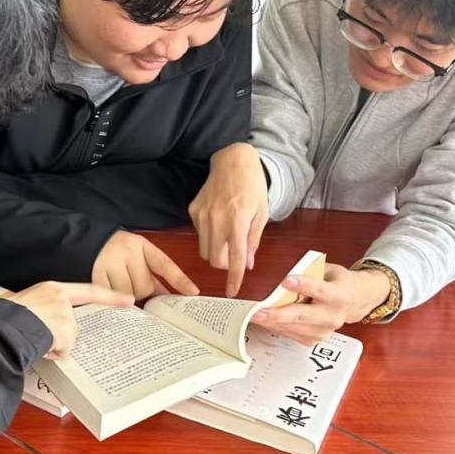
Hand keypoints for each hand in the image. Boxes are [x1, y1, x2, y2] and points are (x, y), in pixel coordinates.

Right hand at [11, 281, 133, 358]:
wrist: (0, 324)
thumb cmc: (4, 316)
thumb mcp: (23, 302)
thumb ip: (40, 307)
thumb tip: (43, 323)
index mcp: (52, 288)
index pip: (88, 290)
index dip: (110, 296)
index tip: (129, 300)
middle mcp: (60, 298)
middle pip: (73, 324)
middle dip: (61, 335)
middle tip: (39, 334)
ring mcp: (64, 315)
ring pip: (67, 339)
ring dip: (53, 344)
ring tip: (32, 338)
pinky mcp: (65, 330)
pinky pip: (63, 350)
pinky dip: (52, 353)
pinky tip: (37, 346)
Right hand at [92, 230, 198, 299]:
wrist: (85, 242)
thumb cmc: (116, 253)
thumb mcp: (137, 255)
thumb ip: (152, 274)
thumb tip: (171, 298)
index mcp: (141, 245)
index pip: (164, 264)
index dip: (179, 279)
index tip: (193, 292)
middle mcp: (127, 251)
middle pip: (145, 287)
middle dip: (142, 292)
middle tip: (132, 285)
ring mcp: (110, 262)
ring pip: (128, 294)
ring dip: (126, 298)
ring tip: (117, 286)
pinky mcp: (95, 275)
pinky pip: (111, 298)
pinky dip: (113, 301)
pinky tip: (110, 296)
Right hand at [188, 142, 268, 297]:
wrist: (233, 161)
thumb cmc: (252, 186)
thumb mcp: (262, 213)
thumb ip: (253, 240)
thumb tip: (246, 263)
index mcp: (238, 221)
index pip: (234, 259)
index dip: (234, 279)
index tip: (232, 292)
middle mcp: (217, 220)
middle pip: (215, 259)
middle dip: (225, 264)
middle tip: (234, 256)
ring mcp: (202, 215)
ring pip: (204, 250)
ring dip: (216, 252)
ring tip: (226, 238)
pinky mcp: (193, 210)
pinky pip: (199, 234)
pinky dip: (209, 236)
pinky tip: (218, 222)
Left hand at [250, 264, 391, 345]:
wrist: (355, 300)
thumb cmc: (337, 282)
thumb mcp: (328, 270)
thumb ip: (309, 274)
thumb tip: (286, 281)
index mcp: (339, 294)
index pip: (319, 290)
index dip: (302, 285)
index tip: (286, 281)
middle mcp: (333, 316)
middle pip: (302, 315)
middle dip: (277, 314)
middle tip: (258, 311)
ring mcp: (324, 330)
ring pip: (294, 328)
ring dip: (271, 322)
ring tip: (254, 315)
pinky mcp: (315, 339)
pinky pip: (292, 334)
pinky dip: (277, 327)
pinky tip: (264, 321)